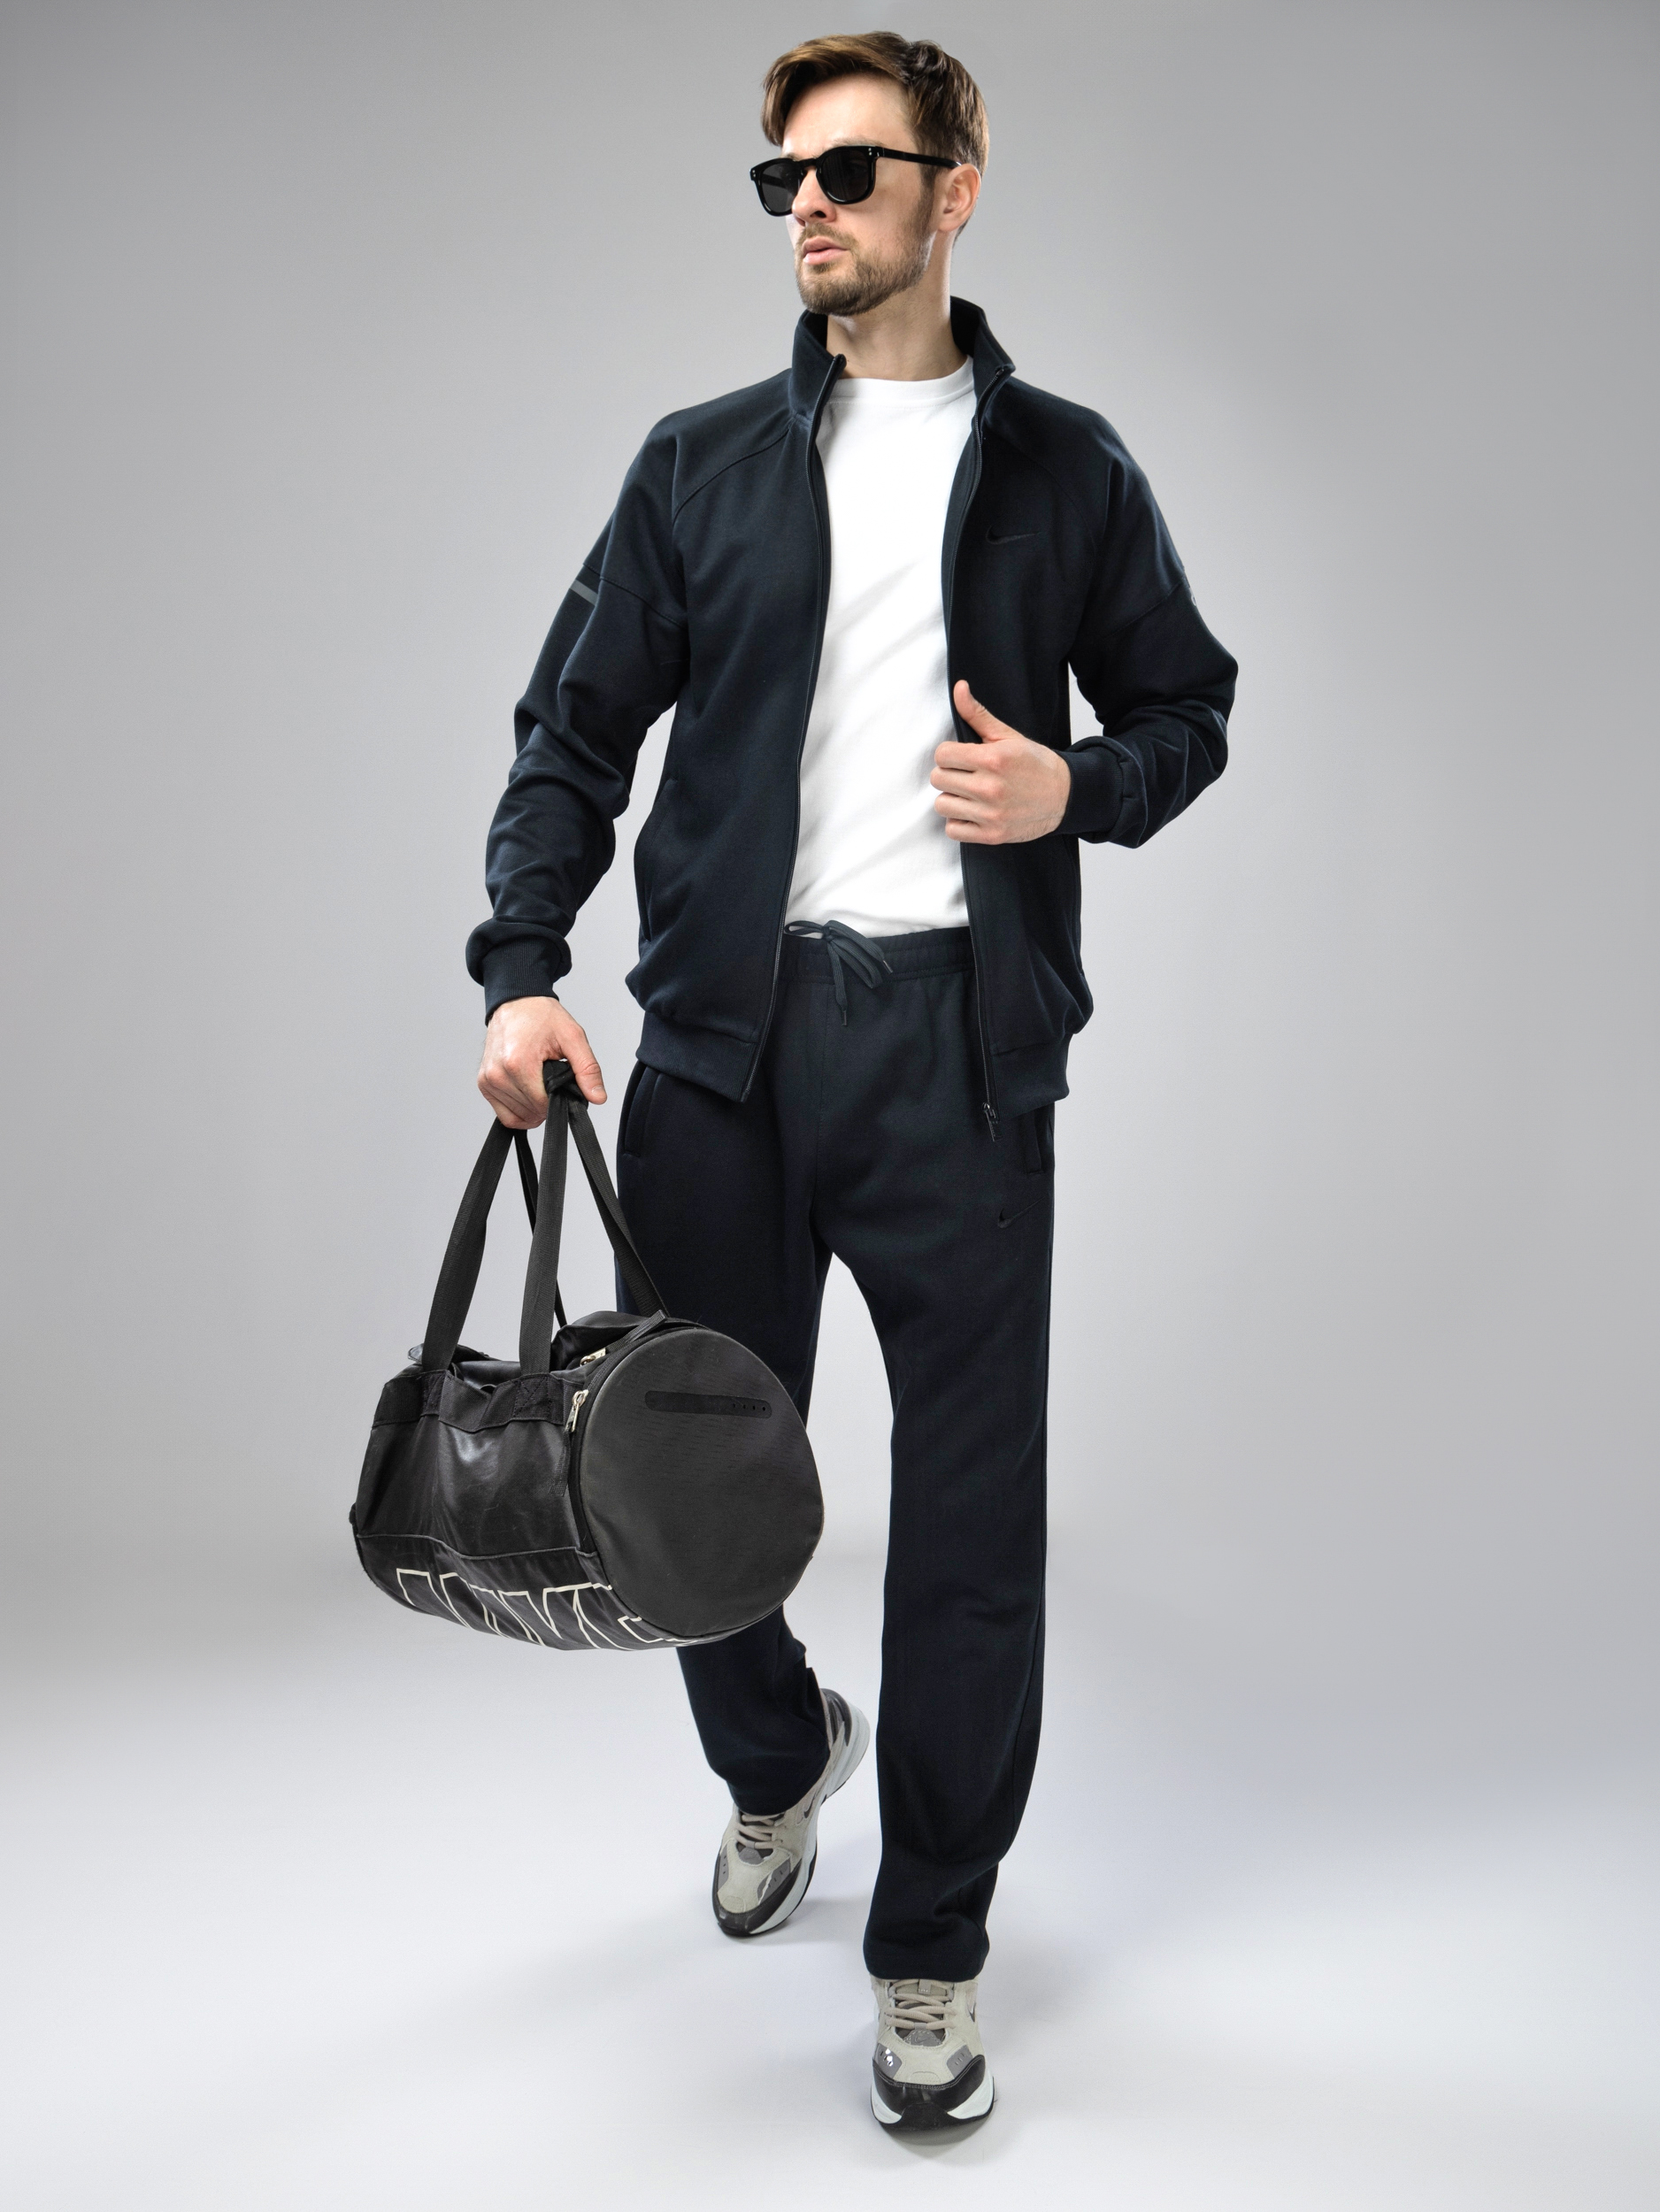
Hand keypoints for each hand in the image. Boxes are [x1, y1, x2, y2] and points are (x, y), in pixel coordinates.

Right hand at [477, 996, 605, 1127]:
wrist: (516, 1001)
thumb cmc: (541, 1016)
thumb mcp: (572, 1037)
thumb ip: (587, 1069)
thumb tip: (598, 1097)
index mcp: (518, 1063)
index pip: (542, 1105)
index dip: (559, 1101)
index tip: (563, 1085)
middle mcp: (498, 1074)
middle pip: (531, 1112)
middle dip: (547, 1103)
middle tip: (552, 1080)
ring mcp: (488, 1080)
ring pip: (518, 1117)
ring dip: (533, 1108)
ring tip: (539, 1083)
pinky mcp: (483, 1083)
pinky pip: (504, 1115)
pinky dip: (519, 1111)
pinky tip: (529, 1096)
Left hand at [932, 681, 1070, 842]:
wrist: (1065, 796)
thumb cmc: (1035, 765)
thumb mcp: (1008, 736)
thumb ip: (978, 715)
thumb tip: (959, 688)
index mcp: (993, 759)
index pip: (942, 754)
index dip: (949, 754)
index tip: (961, 757)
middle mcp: (990, 787)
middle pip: (938, 779)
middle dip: (949, 774)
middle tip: (966, 775)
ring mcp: (991, 814)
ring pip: (942, 805)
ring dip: (952, 799)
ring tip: (969, 794)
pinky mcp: (992, 835)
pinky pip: (953, 830)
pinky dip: (959, 822)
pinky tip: (973, 812)